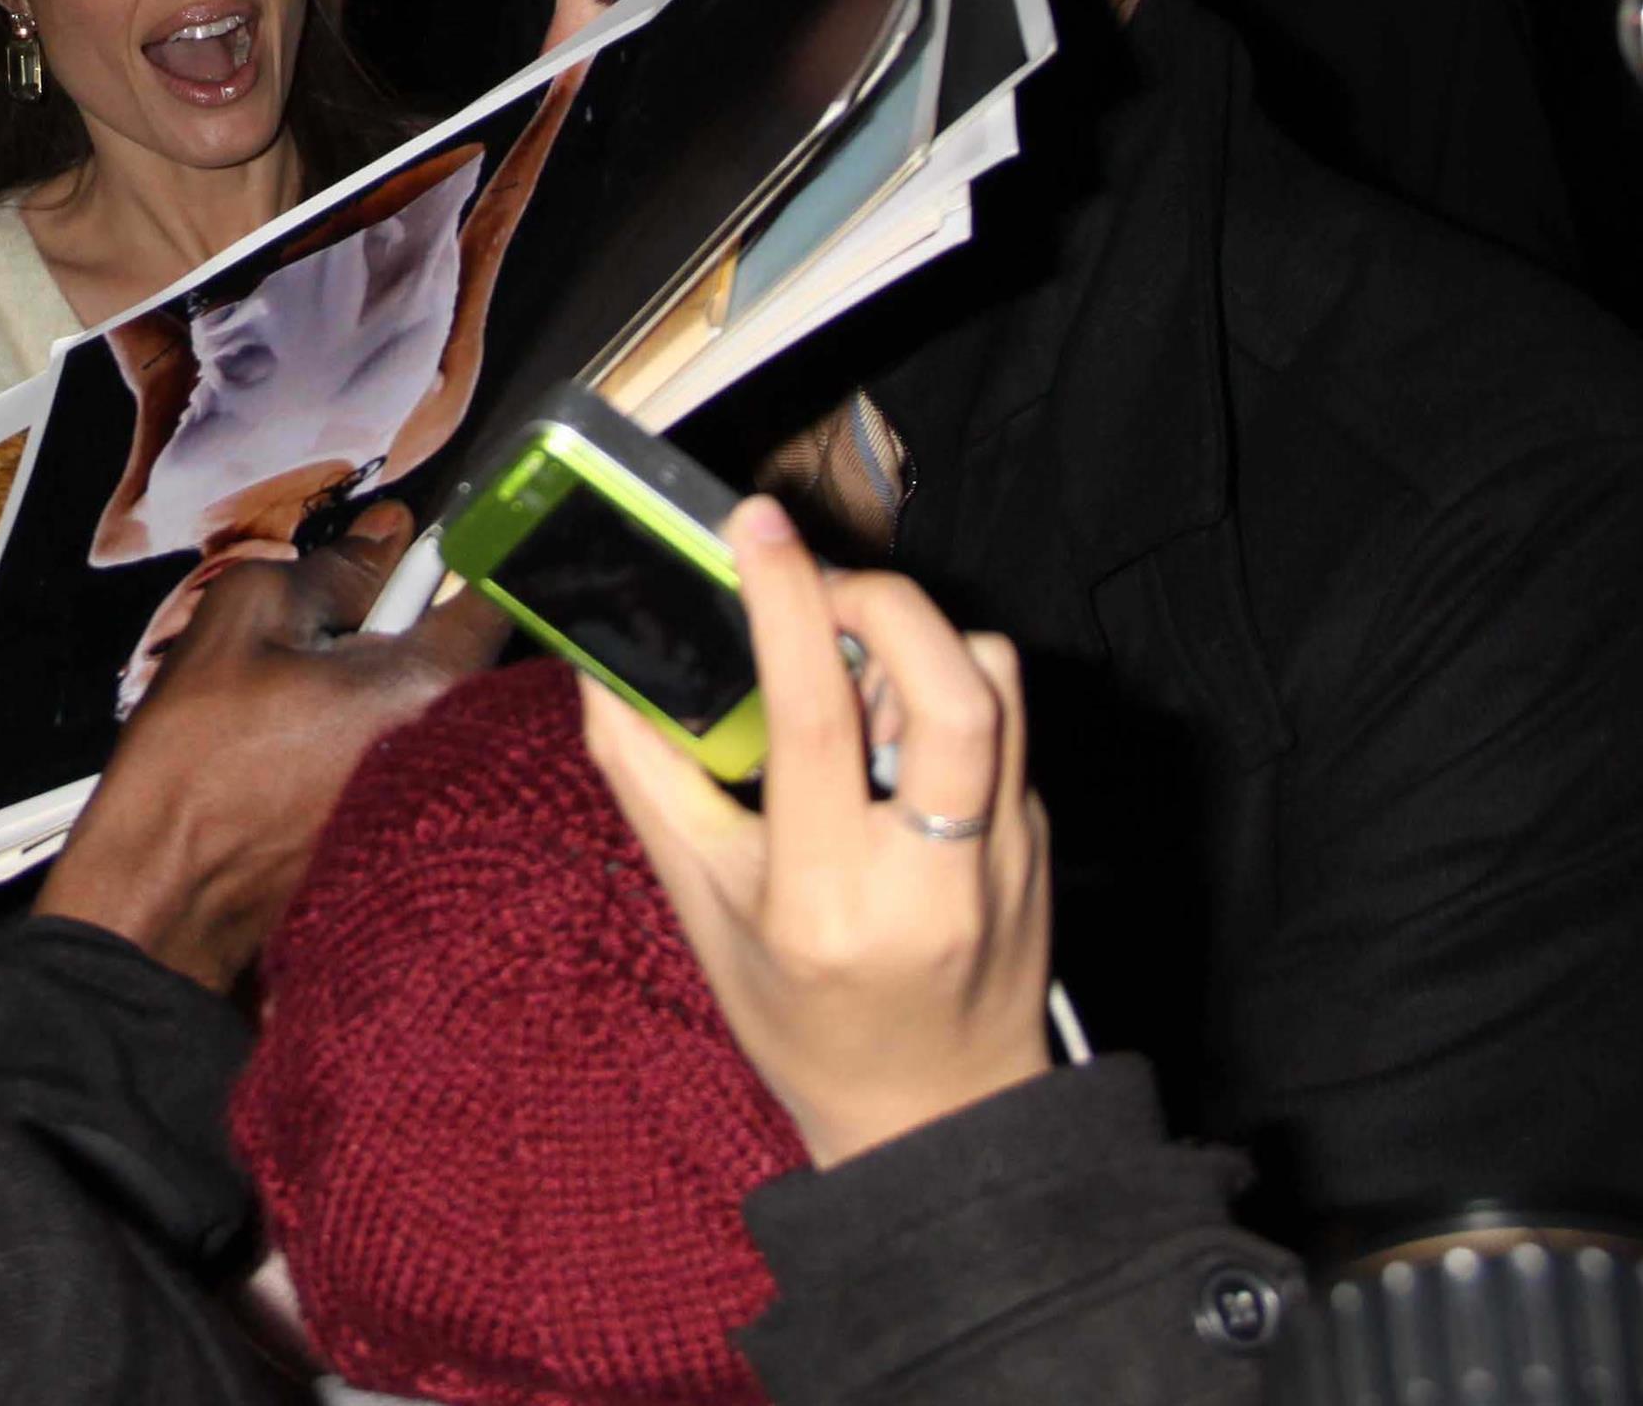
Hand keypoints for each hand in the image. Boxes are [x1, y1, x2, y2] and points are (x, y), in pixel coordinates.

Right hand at [36, 506, 507, 991]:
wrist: (168, 894)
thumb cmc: (197, 761)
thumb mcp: (247, 616)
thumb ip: (333, 568)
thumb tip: (385, 536)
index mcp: (431, 687)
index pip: (488, 592)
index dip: (451, 553)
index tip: (412, 543)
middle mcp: (458, 751)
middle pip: (454, 651)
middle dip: (402, 624)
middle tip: (327, 624)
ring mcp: (433, 803)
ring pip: (421, 706)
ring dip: (375, 685)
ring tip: (297, 696)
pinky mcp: (400, 839)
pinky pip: (402, 759)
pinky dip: (360, 740)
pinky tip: (292, 750)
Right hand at [579, 495, 1050, 1165]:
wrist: (937, 1116)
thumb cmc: (801, 1022)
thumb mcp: (704, 913)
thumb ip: (651, 786)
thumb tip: (601, 675)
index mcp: (828, 899)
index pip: (820, 720)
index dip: (790, 604)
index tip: (757, 526)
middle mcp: (933, 875)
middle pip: (952, 685)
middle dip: (884, 599)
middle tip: (819, 588)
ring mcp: (1007, 857)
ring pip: (995, 685)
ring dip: (919, 639)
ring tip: (855, 664)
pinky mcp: (1042, 839)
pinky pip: (1004, 722)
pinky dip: (945, 687)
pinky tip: (893, 727)